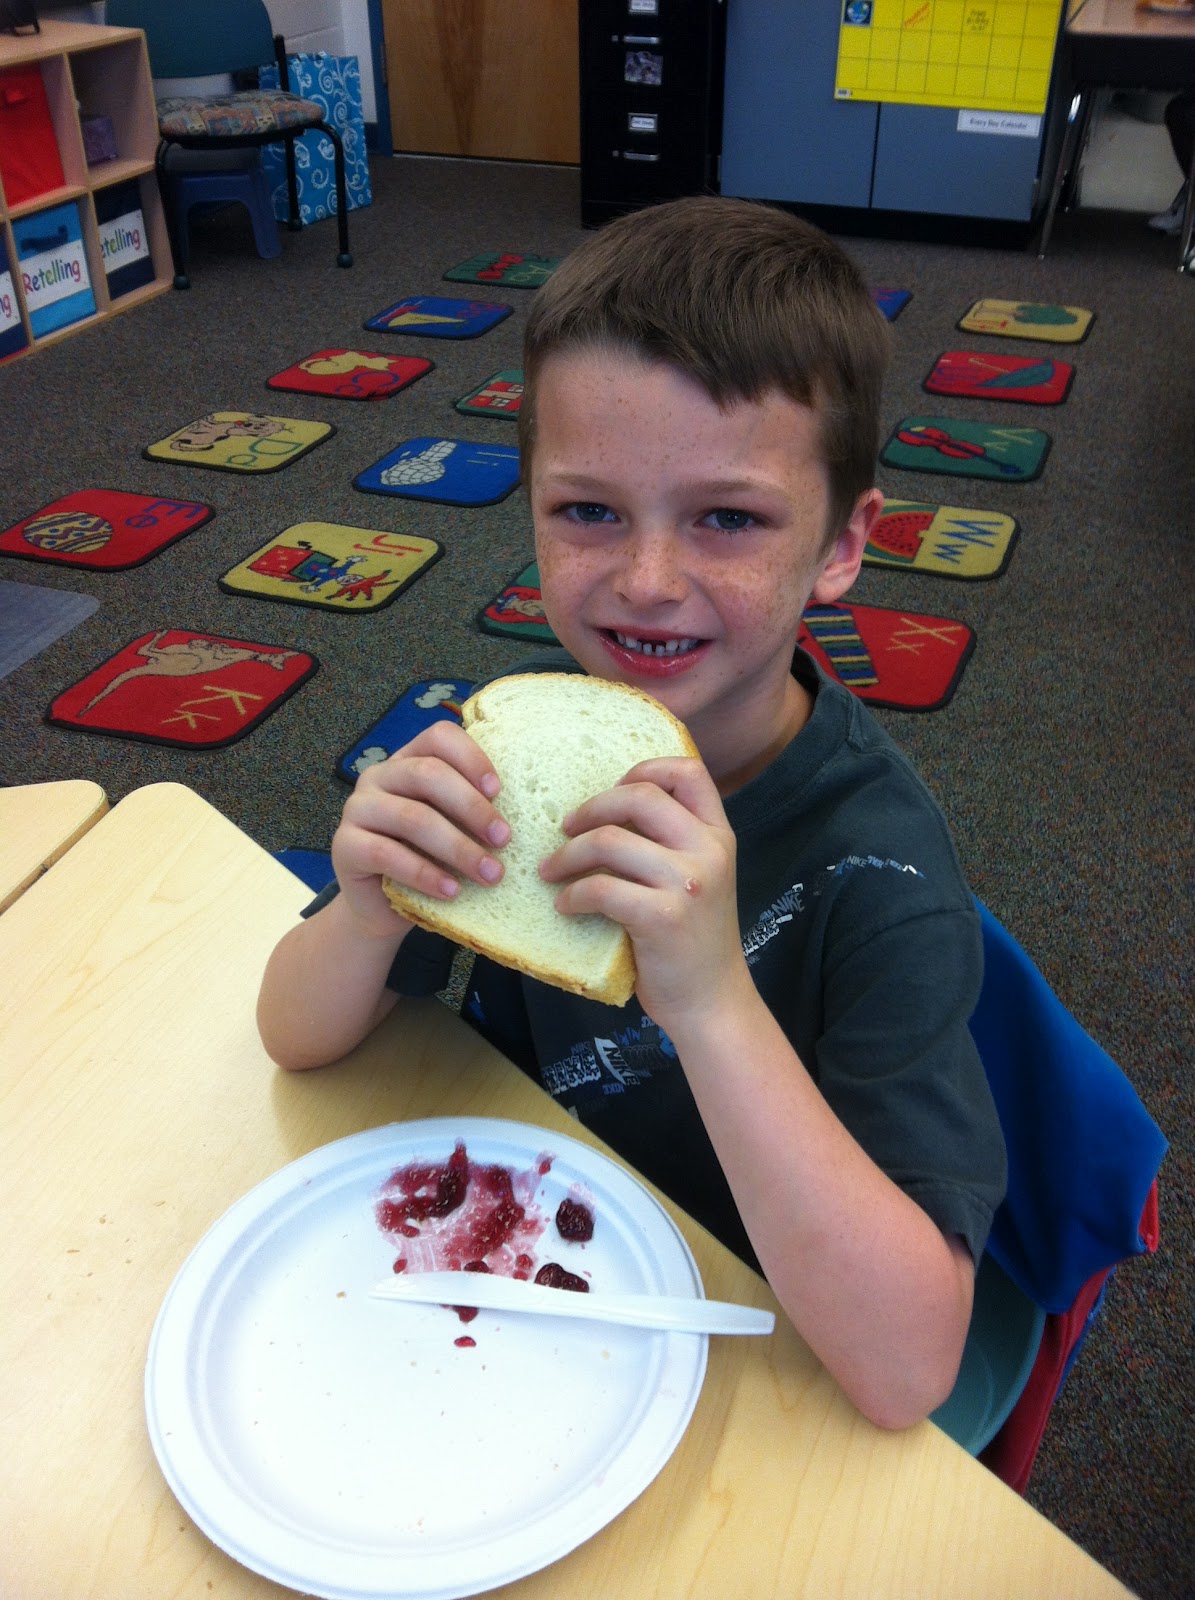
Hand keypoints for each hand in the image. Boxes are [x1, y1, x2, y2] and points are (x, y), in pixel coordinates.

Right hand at [330, 721, 510, 938]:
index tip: (500, 791)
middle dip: (472, 808)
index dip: (471, 758)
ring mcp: (357, 809)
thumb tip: (521, 812)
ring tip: (490, 874)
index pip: (438, 737)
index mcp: (408, 761)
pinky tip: (452, 891)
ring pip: (413, 817)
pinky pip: (387, 854)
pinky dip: (426, 874)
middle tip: (504, 840)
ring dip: (458, 848)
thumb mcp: (453, 829)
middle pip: (428, 775)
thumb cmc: (427, 860)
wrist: (381, 907)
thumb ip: (472, 812)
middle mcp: (378, 777)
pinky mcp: (344, 846)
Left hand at [538, 758, 746, 1026]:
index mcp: (718, 835)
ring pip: (610, 841)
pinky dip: (572, 895)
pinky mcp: (663, 917)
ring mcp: (689, 883)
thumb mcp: (699, 878)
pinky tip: (565, 906)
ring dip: (568, 855)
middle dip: (591, 808)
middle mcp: (710, 851)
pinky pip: (601, 889)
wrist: (712, 1002)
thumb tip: (604, 810)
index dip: (643, 768)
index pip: (687, 771)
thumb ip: (671, 842)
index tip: (611, 790)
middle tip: (565, 829)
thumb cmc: (694, 941)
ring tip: (551, 872)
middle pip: (640, 796)